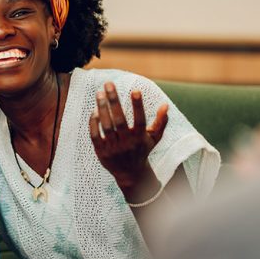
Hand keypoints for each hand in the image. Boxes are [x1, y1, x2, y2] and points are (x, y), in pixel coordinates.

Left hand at [89, 82, 168, 199]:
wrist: (129, 174)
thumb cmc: (142, 151)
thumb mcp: (153, 138)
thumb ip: (160, 122)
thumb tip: (166, 105)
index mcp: (140, 138)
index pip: (140, 120)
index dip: (138, 106)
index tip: (135, 90)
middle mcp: (127, 143)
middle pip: (119, 120)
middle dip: (114, 101)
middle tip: (108, 84)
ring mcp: (113, 148)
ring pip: (106, 126)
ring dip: (102, 109)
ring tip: (99, 93)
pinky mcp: (101, 152)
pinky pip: (95, 135)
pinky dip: (94, 123)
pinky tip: (94, 110)